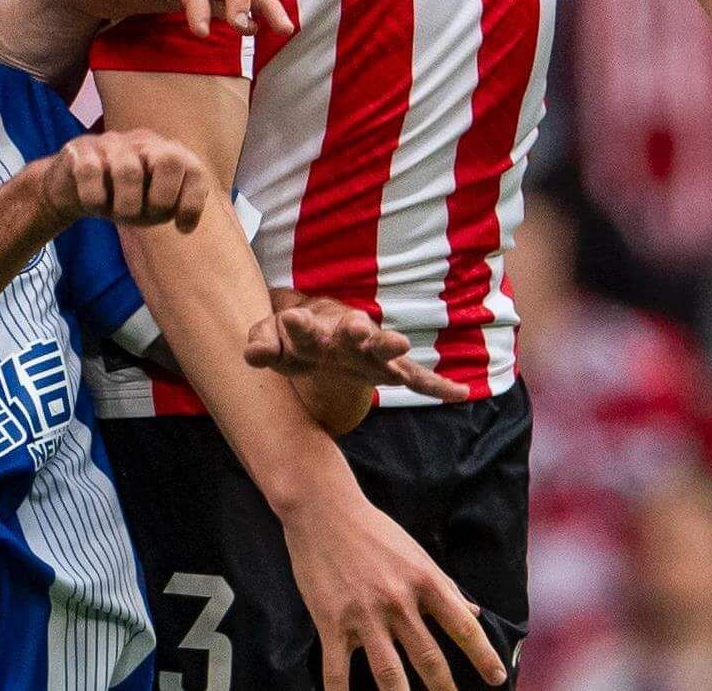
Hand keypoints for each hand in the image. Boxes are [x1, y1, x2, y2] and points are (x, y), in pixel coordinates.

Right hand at [34, 130, 207, 231]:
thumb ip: (173, 207)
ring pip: (129, 171)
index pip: (194, 171)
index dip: (192, 203)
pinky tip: (92, 204)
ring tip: (117, 215)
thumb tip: (187, 224)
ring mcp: (112, 142)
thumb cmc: (122, 198)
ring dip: (125, 205)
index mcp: (166, 154)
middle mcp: (143, 142)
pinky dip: (94, 199)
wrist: (73, 189)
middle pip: (170, 160)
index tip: (181, 228)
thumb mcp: (152, 207)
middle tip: (147, 216)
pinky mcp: (81, 148)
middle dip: (161, 198)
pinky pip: (91, 172)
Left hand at [247, 289, 470, 404]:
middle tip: (355, 328)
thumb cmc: (292, 337)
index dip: (297, 326)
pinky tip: (459, 393)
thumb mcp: (271, 340)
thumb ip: (262, 344)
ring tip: (402, 345)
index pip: (304, 327)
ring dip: (390, 346)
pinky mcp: (390, 369)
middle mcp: (347, 335)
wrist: (316, 331)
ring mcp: (371, 352)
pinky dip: (437, 385)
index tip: (292, 318)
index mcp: (314, 328)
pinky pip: (417, 378)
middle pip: (353, 331)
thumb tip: (252, 354)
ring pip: (385, 348)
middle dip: (355, 331)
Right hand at [285, 493, 505, 690]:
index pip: (463, 627)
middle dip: (445, 689)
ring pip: (389, 673)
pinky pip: (337, 669)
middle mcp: (398, 602)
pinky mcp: (331, 621)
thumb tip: (472, 611)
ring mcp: (364, 614)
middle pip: (429, 659)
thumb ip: (444, 585)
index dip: (483, 656)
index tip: (497, 679)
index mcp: (424, 581)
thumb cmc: (372, 528)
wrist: (322, 508)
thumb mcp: (416, 552)